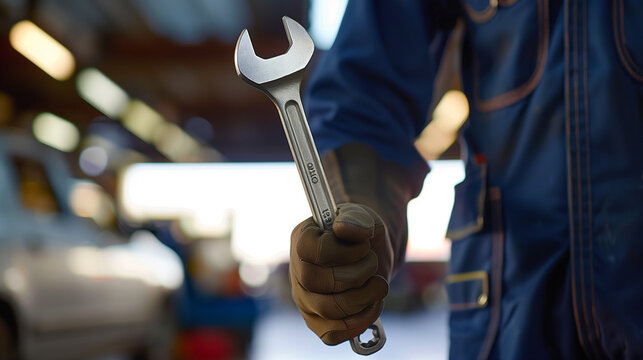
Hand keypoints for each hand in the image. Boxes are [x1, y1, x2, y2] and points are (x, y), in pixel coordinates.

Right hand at [289, 203, 392, 344]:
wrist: (370, 252)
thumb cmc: (362, 233)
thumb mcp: (363, 217)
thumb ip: (355, 218)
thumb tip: (343, 228)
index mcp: (302, 240)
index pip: (315, 251)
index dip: (346, 252)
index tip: (364, 245)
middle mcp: (298, 271)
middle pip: (320, 282)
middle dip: (358, 274)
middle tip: (373, 262)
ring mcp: (305, 299)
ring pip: (329, 310)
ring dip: (364, 297)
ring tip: (378, 283)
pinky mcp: (317, 322)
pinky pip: (332, 334)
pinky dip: (359, 322)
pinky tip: (372, 304)